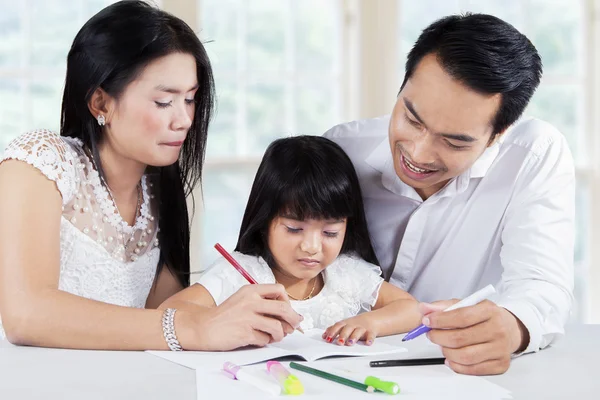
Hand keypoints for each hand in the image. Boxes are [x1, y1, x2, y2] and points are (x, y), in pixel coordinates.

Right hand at [177, 284, 302, 350]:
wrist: (204, 327)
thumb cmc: (226, 315)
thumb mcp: (243, 300)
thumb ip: (263, 303)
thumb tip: (291, 315)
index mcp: (251, 290)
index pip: (279, 289)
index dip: (287, 301)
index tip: (286, 310)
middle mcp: (250, 301)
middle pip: (283, 308)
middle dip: (293, 319)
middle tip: (295, 326)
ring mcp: (247, 318)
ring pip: (277, 327)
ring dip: (280, 334)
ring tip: (275, 336)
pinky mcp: (245, 334)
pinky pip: (265, 340)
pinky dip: (266, 342)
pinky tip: (260, 340)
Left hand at [322, 314, 378, 345]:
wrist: (374, 318)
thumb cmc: (357, 323)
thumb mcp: (346, 324)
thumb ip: (335, 329)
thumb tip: (324, 335)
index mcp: (346, 323)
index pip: (338, 326)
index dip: (332, 332)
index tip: (327, 339)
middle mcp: (354, 325)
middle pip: (347, 328)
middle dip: (342, 335)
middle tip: (339, 343)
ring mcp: (363, 327)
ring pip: (358, 331)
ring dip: (354, 337)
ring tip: (350, 343)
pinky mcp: (372, 331)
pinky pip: (371, 335)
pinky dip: (370, 339)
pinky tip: (368, 343)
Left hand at [421, 300, 528, 374]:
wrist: (510, 328)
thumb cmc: (485, 316)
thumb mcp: (467, 304)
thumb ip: (444, 306)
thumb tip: (424, 309)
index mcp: (490, 311)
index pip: (461, 317)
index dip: (440, 320)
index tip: (427, 321)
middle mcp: (498, 330)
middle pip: (460, 338)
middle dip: (439, 337)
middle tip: (431, 334)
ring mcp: (500, 349)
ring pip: (465, 356)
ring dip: (446, 352)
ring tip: (442, 345)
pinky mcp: (501, 364)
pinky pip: (473, 370)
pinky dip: (456, 365)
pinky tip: (451, 357)